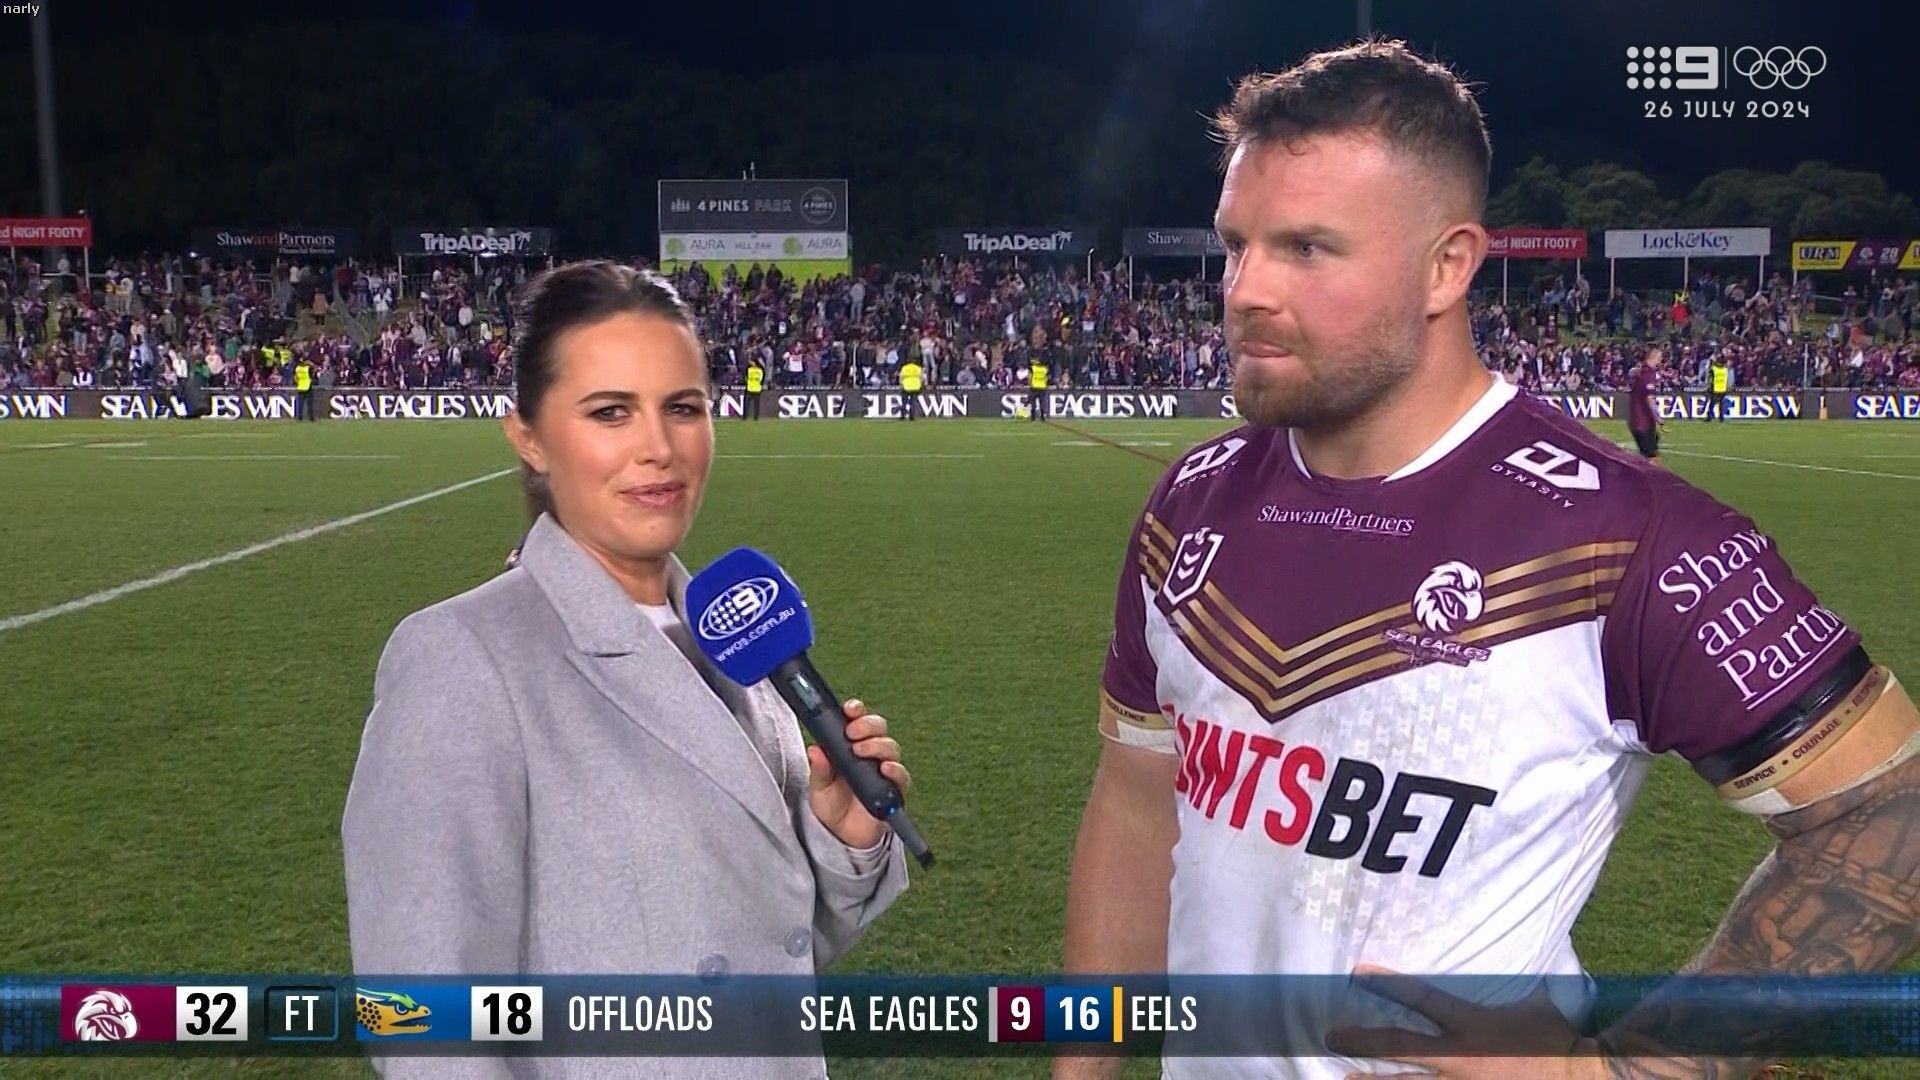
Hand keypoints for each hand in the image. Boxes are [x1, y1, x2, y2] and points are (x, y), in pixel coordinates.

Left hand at [807, 698, 910, 849]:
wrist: (843, 835)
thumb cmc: (832, 805)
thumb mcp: (818, 787)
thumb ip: (819, 769)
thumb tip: (814, 750)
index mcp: (851, 745)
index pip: (858, 719)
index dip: (856, 710)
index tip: (849, 710)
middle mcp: (871, 753)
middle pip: (879, 727)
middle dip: (867, 725)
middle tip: (852, 733)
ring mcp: (885, 769)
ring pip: (891, 746)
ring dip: (877, 745)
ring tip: (861, 752)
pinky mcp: (895, 789)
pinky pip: (902, 774)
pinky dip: (895, 769)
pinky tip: (885, 769)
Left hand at [1326, 964, 1604, 1079]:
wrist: (1583, 1075)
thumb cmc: (1559, 1038)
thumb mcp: (1540, 1001)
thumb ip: (1524, 978)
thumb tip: (1532, 938)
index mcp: (1472, 1025)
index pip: (1422, 997)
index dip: (1388, 983)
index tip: (1357, 972)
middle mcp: (1458, 1057)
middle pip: (1397, 1048)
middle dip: (1360, 1042)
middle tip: (1330, 1038)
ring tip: (1339, 1078)